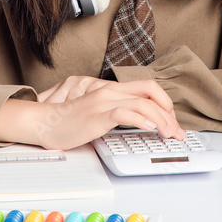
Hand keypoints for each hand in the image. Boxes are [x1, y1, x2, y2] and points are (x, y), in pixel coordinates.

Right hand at [0, 78, 185, 150]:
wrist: (44, 122)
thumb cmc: (69, 120)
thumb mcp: (98, 111)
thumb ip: (116, 111)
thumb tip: (140, 121)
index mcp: (112, 89)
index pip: (147, 87)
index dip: (164, 102)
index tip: (172, 120)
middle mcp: (110, 91)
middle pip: (150, 92)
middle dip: (169, 112)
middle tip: (177, 131)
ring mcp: (103, 101)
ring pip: (143, 102)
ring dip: (162, 119)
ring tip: (168, 133)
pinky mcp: (96, 115)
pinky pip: (123, 113)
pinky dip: (140, 119)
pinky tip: (149, 127)